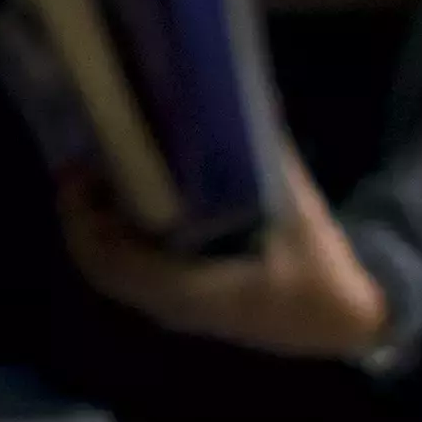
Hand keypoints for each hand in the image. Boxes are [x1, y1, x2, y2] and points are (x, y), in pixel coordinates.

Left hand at [58, 143, 393, 359]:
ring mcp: (178, 310)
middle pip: (102, 267)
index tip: (79, 172)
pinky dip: (121, 237)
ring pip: (115, 271)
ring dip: (100, 225)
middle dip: (83, 215)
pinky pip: (135, 273)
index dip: (83, 221)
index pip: (115, 266)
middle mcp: (175, 307)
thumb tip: (250, 99)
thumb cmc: (320, 273)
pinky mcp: (186, 305)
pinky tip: (133, 198)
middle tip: (84, 161)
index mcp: (195, 292)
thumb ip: (271, 157)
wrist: (342, 321)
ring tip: (104, 171)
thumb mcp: (299, 212)